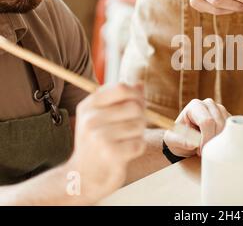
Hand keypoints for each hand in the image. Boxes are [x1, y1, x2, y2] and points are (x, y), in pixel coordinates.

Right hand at [66, 83, 146, 202]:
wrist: (83, 177)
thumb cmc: (97, 144)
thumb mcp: (102, 117)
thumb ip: (121, 99)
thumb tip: (140, 84)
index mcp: (89, 105)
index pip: (122, 88)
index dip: (136, 95)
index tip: (137, 105)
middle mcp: (91, 119)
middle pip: (135, 106)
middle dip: (139, 117)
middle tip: (129, 129)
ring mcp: (99, 136)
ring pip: (139, 125)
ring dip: (138, 135)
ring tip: (124, 141)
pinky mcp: (110, 153)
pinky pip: (139, 144)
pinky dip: (137, 149)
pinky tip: (124, 153)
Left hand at [163, 98, 229, 156]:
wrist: (185, 139)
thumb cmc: (178, 138)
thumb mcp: (173, 141)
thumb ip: (180, 141)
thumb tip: (193, 143)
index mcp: (195, 105)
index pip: (207, 121)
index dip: (206, 139)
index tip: (200, 151)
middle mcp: (209, 104)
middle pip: (219, 123)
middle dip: (213, 141)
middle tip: (204, 152)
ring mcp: (220, 110)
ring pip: (228, 127)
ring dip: (220, 141)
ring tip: (208, 147)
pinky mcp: (228, 118)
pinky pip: (233, 130)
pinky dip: (226, 139)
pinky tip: (215, 144)